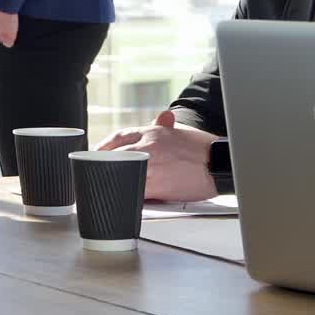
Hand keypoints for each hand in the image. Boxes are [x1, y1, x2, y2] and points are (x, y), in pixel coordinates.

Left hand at [97, 110, 217, 201]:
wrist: (218, 163)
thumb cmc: (202, 148)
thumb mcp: (179, 131)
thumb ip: (163, 127)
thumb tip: (159, 118)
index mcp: (151, 132)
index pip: (118, 137)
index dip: (103, 146)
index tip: (95, 153)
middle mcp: (147, 146)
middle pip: (113, 155)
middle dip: (102, 163)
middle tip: (95, 171)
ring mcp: (150, 165)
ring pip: (120, 172)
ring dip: (113, 179)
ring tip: (106, 185)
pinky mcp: (156, 185)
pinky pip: (134, 190)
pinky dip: (128, 193)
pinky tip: (124, 197)